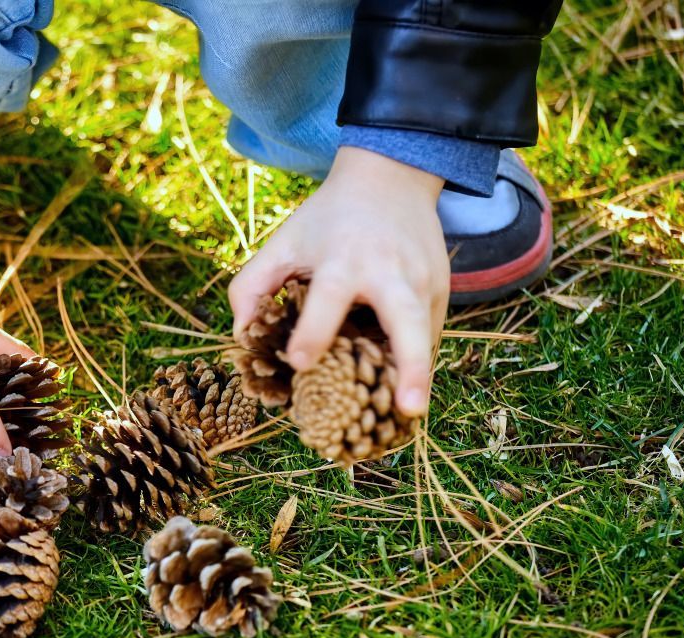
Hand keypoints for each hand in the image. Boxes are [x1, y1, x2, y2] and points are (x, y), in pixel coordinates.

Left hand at [228, 146, 449, 416]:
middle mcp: (391, 272)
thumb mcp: (284, 241)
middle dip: (409, 364)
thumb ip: (252, 284)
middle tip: (407, 410)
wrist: (391, 178)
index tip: (299, 363)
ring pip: (425, 335)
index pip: (330, 298)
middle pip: (406, 320)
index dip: (313, 330)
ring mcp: (424, 282)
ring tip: (411, 413)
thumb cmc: (327, 220)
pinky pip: (429, 335)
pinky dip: (417, 363)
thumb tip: (241, 335)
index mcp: (345, 258)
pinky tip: (403, 392)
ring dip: (420, 374)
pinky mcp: (441, 291)